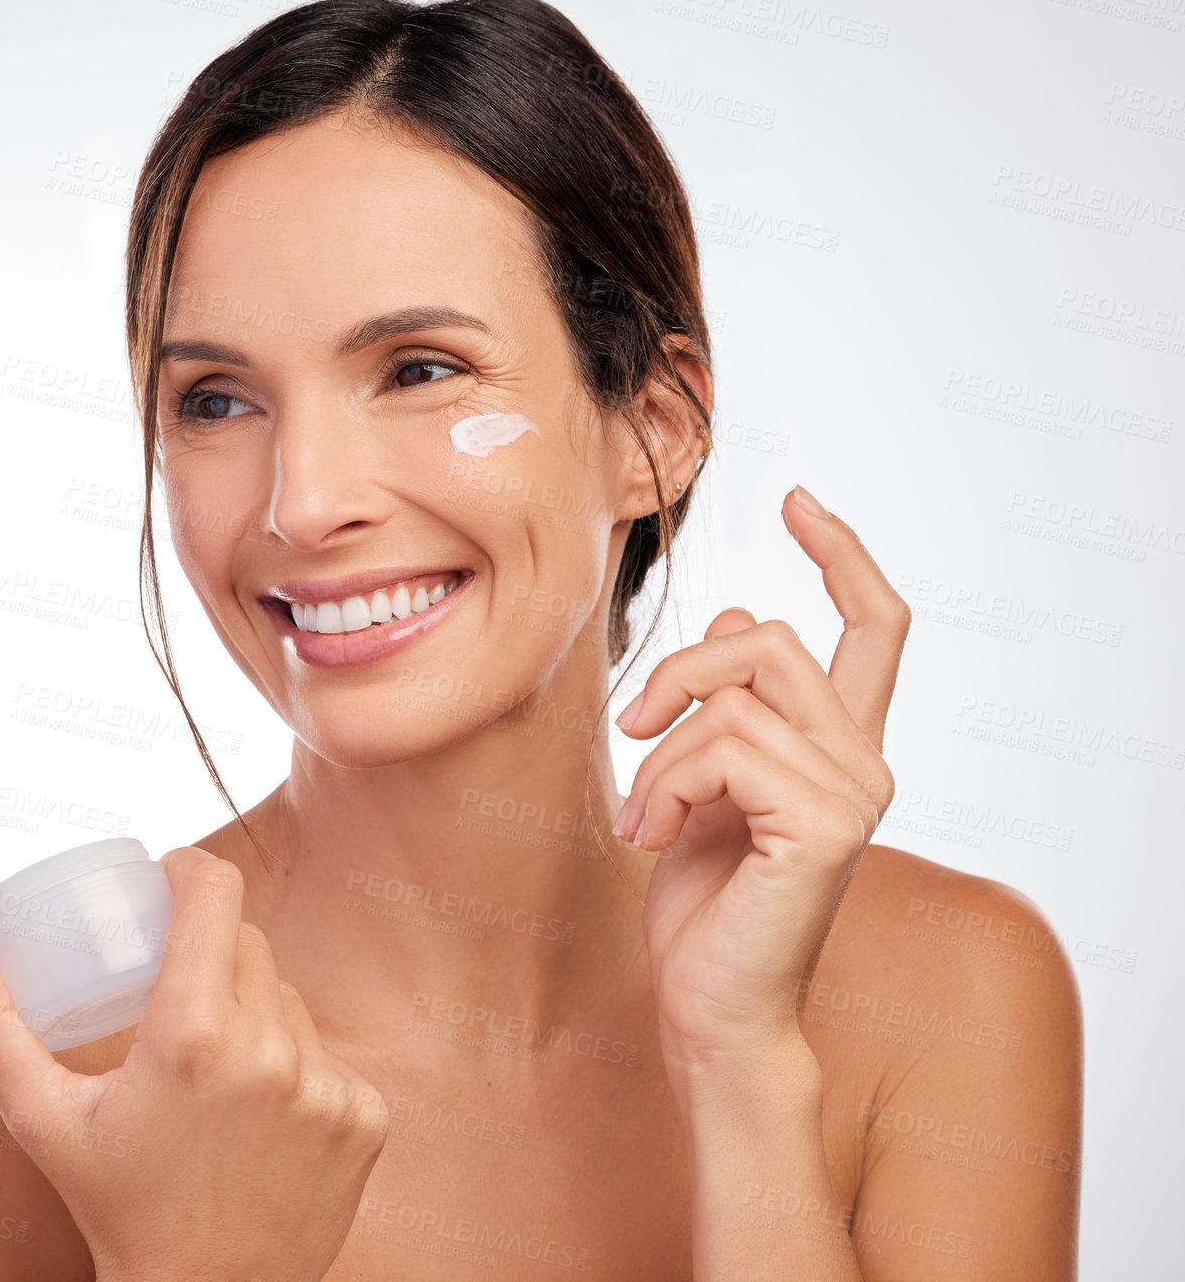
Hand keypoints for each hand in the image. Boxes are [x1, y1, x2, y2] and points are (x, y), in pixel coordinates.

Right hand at [0, 846, 388, 1281]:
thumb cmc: (114, 1204)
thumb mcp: (40, 1115)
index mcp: (192, 1036)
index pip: (215, 894)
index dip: (192, 869)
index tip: (171, 876)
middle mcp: (269, 1052)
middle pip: (249, 943)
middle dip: (211, 948)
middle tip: (175, 985)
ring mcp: (327, 1084)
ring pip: (288, 998)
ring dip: (254, 1009)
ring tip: (212, 1065)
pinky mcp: (364, 1115)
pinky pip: (328, 1052)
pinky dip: (296, 1065)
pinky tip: (261, 1109)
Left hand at [613, 485, 910, 1070]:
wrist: (710, 1006)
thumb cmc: (705, 900)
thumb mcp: (705, 779)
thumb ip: (731, 703)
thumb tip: (735, 611)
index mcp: (840, 745)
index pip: (874, 626)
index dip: (841, 554)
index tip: (797, 500)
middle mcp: (863, 762)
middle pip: (767, 638)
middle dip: (678, 669)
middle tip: (632, 727)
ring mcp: (853, 792)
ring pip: (731, 698)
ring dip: (659, 752)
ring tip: (644, 814)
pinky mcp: (825, 824)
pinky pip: (722, 748)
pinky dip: (664, 785)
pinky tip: (652, 835)